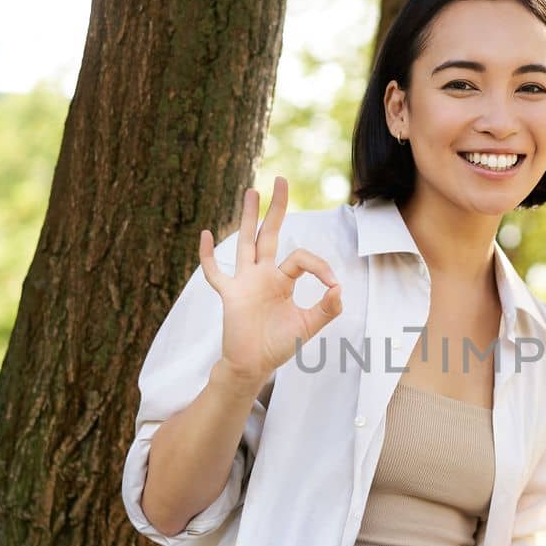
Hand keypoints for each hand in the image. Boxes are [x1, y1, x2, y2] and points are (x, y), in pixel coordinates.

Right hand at [198, 176, 343, 387]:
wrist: (254, 365)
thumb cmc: (278, 345)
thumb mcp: (308, 326)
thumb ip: (326, 309)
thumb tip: (339, 288)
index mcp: (282, 280)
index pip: (301, 258)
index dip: (320, 266)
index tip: (333, 285)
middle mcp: (262, 275)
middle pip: (270, 234)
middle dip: (276, 208)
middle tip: (281, 180)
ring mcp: (244, 282)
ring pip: (245, 242)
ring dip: (249, 217)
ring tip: (252, 191)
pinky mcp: (229, 295)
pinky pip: (215, 272)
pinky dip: (208, 256)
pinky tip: (205, 234)